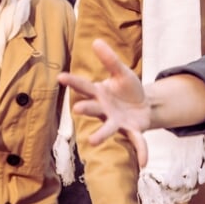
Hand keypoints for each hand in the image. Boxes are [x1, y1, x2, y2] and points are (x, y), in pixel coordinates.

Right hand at [57, 39, 150, 167]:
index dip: (73, 82)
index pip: (84, 86)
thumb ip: (110, 59)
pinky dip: (141, 151)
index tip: (60, 77)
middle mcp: (105, 110)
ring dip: (100, 135)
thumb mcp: (122, 72)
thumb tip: (96, 41)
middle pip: (93, 109)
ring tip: (92, 140)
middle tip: (76, 109)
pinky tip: (144, 163)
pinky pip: (136, 142)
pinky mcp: (132, 131)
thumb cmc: (128, 89)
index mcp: (100, 94)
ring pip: (108, 128)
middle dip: (85, 109)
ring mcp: (117, 122)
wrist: (144, 105)